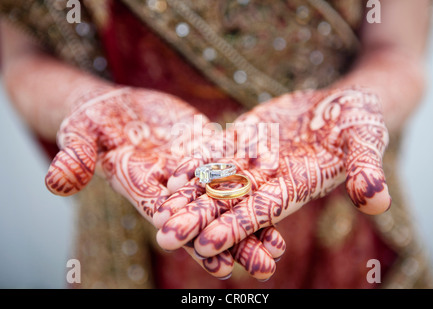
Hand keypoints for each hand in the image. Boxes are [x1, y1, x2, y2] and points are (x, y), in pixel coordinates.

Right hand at [44, 86, 284, 279]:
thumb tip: (54, 182)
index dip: (197, 244)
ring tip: (279, 245)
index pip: (173, 222)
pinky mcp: (206, 148)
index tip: (221, 267)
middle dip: (234, 243)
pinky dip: (252, 175)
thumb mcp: (79, 135)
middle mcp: (173, 187)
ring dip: (251, 220)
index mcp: (144, 189)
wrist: (115, 107)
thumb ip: (74, 159)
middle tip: (264, 267)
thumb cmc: (92, 122)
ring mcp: (193, 169)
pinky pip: (232, 164)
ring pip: (224, 197)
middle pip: (206, 219)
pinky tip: (277, 188)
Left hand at [155, 87, 390, 259]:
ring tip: (157, 211)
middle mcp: (272, 180)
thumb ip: (367, 169)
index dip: (236, 227)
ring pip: (217, 183)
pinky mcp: (246, 142)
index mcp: (298, 185)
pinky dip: (195, 165)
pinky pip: (217, 155)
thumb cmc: (362, 121)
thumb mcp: (367, 141)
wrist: (344, 103)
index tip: (206, 245)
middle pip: (231, 204)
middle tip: (165, 238)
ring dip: (188, 197)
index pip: (263, 211)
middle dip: (199, 221)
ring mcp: (256, 162)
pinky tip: (169, 176)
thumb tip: (378, 200)